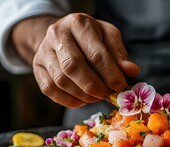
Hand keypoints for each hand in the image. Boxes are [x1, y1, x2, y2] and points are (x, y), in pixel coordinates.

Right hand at [13, 13, 139, 107]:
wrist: (61, 36)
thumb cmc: (89, 37)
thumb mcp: (108, 37)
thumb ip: (119, 54)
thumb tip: (132, 71)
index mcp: (78, 23)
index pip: (96, 53)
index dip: (110, 74)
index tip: (121, 87)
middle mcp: (56, 34)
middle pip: (73, 67)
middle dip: (94, 86)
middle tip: (107, 95)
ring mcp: (43, 52)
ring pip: (61, 81)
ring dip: (82, 95)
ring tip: (97, 97)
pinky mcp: (37, 68)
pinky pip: (50, 90)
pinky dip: (69, 100)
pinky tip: (83, 99)